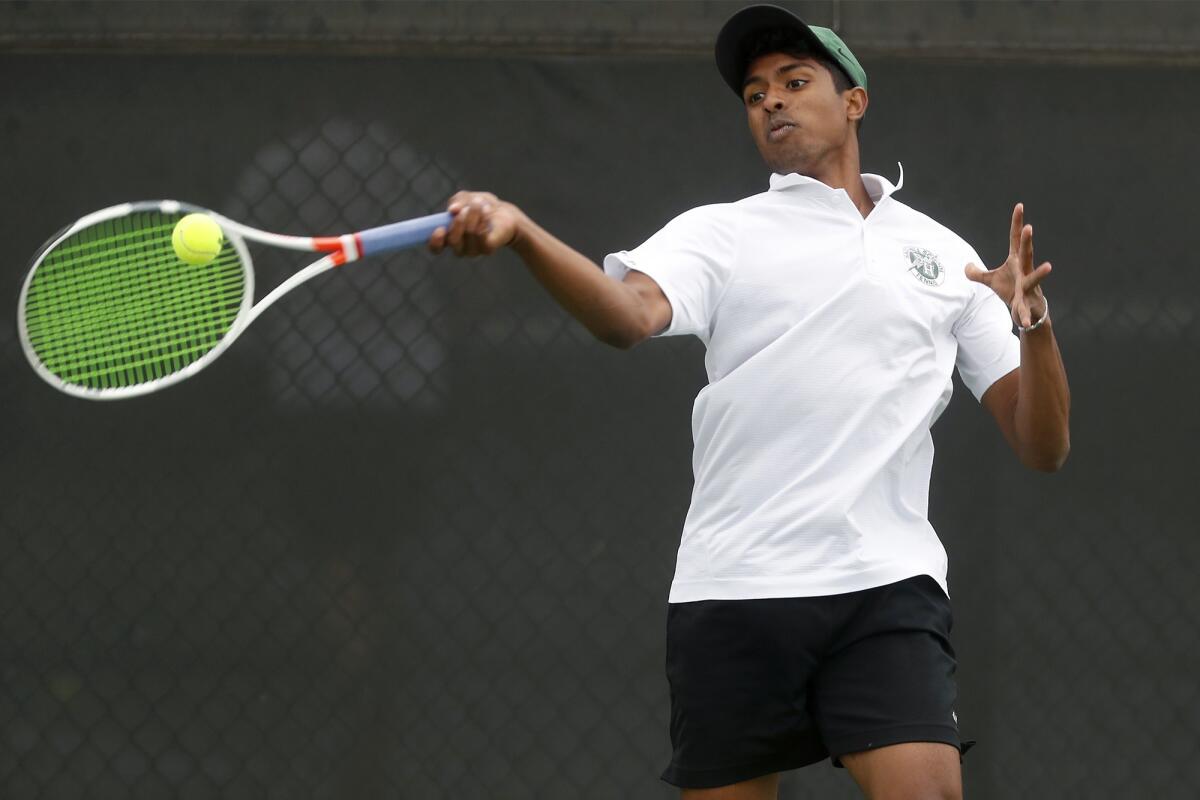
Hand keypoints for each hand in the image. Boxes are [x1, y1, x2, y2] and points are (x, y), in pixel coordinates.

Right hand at [428, 191, 521, 256]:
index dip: (435, 242)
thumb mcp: (465, 198)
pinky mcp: (487, 249)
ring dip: (473, 215)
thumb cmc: (480, 206)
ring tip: (479, 204)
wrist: (503, 212)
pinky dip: (483, 220)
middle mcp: (459, 247)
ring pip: (469, 235)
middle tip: (465, 209)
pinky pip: (482, 236)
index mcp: (448, 236)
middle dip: (458, 222)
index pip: (435, 248)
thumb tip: (452, 210)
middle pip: (453, 242)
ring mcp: (473, 250)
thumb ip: (456, 201)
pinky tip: (487, 211)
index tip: (440, 229)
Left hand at [965, 203, 1051, 327]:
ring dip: (1040, 273)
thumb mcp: (991, 281)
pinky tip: (1023, 321)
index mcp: (1016, 263)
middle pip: (1026, 254)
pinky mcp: (1025, 304)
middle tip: (1029, 227)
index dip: (1016, 223)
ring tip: (1048, 266)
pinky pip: (1023, 310)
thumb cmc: (1011, 292)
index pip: (1015, 240)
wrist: (1027, 312)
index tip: (1019, 205)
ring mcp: (1027, 288)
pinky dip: (1023, 316)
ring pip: (1034, 278)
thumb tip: (966, 266)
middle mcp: (1024, 272)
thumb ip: (976, 273)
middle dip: (1027, 242)